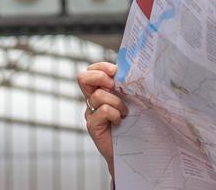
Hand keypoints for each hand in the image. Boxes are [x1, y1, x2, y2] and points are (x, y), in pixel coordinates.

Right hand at [77, 61, 127, 175]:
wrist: (131, 149)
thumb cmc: (133, 123)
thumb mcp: (131, 100)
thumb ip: (126, 87)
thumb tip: (131, 72)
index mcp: (101, 90)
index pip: (92, 70)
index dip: (101, 67)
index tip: (115, 72)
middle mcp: (93, 100)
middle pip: (83, 78)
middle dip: (99, 77)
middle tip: (113, 86)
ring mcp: (91, 113)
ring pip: (98, 95)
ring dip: (116, 101)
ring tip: (124, 112)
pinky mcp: (93, 125)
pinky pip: (103, 111)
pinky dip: (115, 114)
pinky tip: (119, 122)